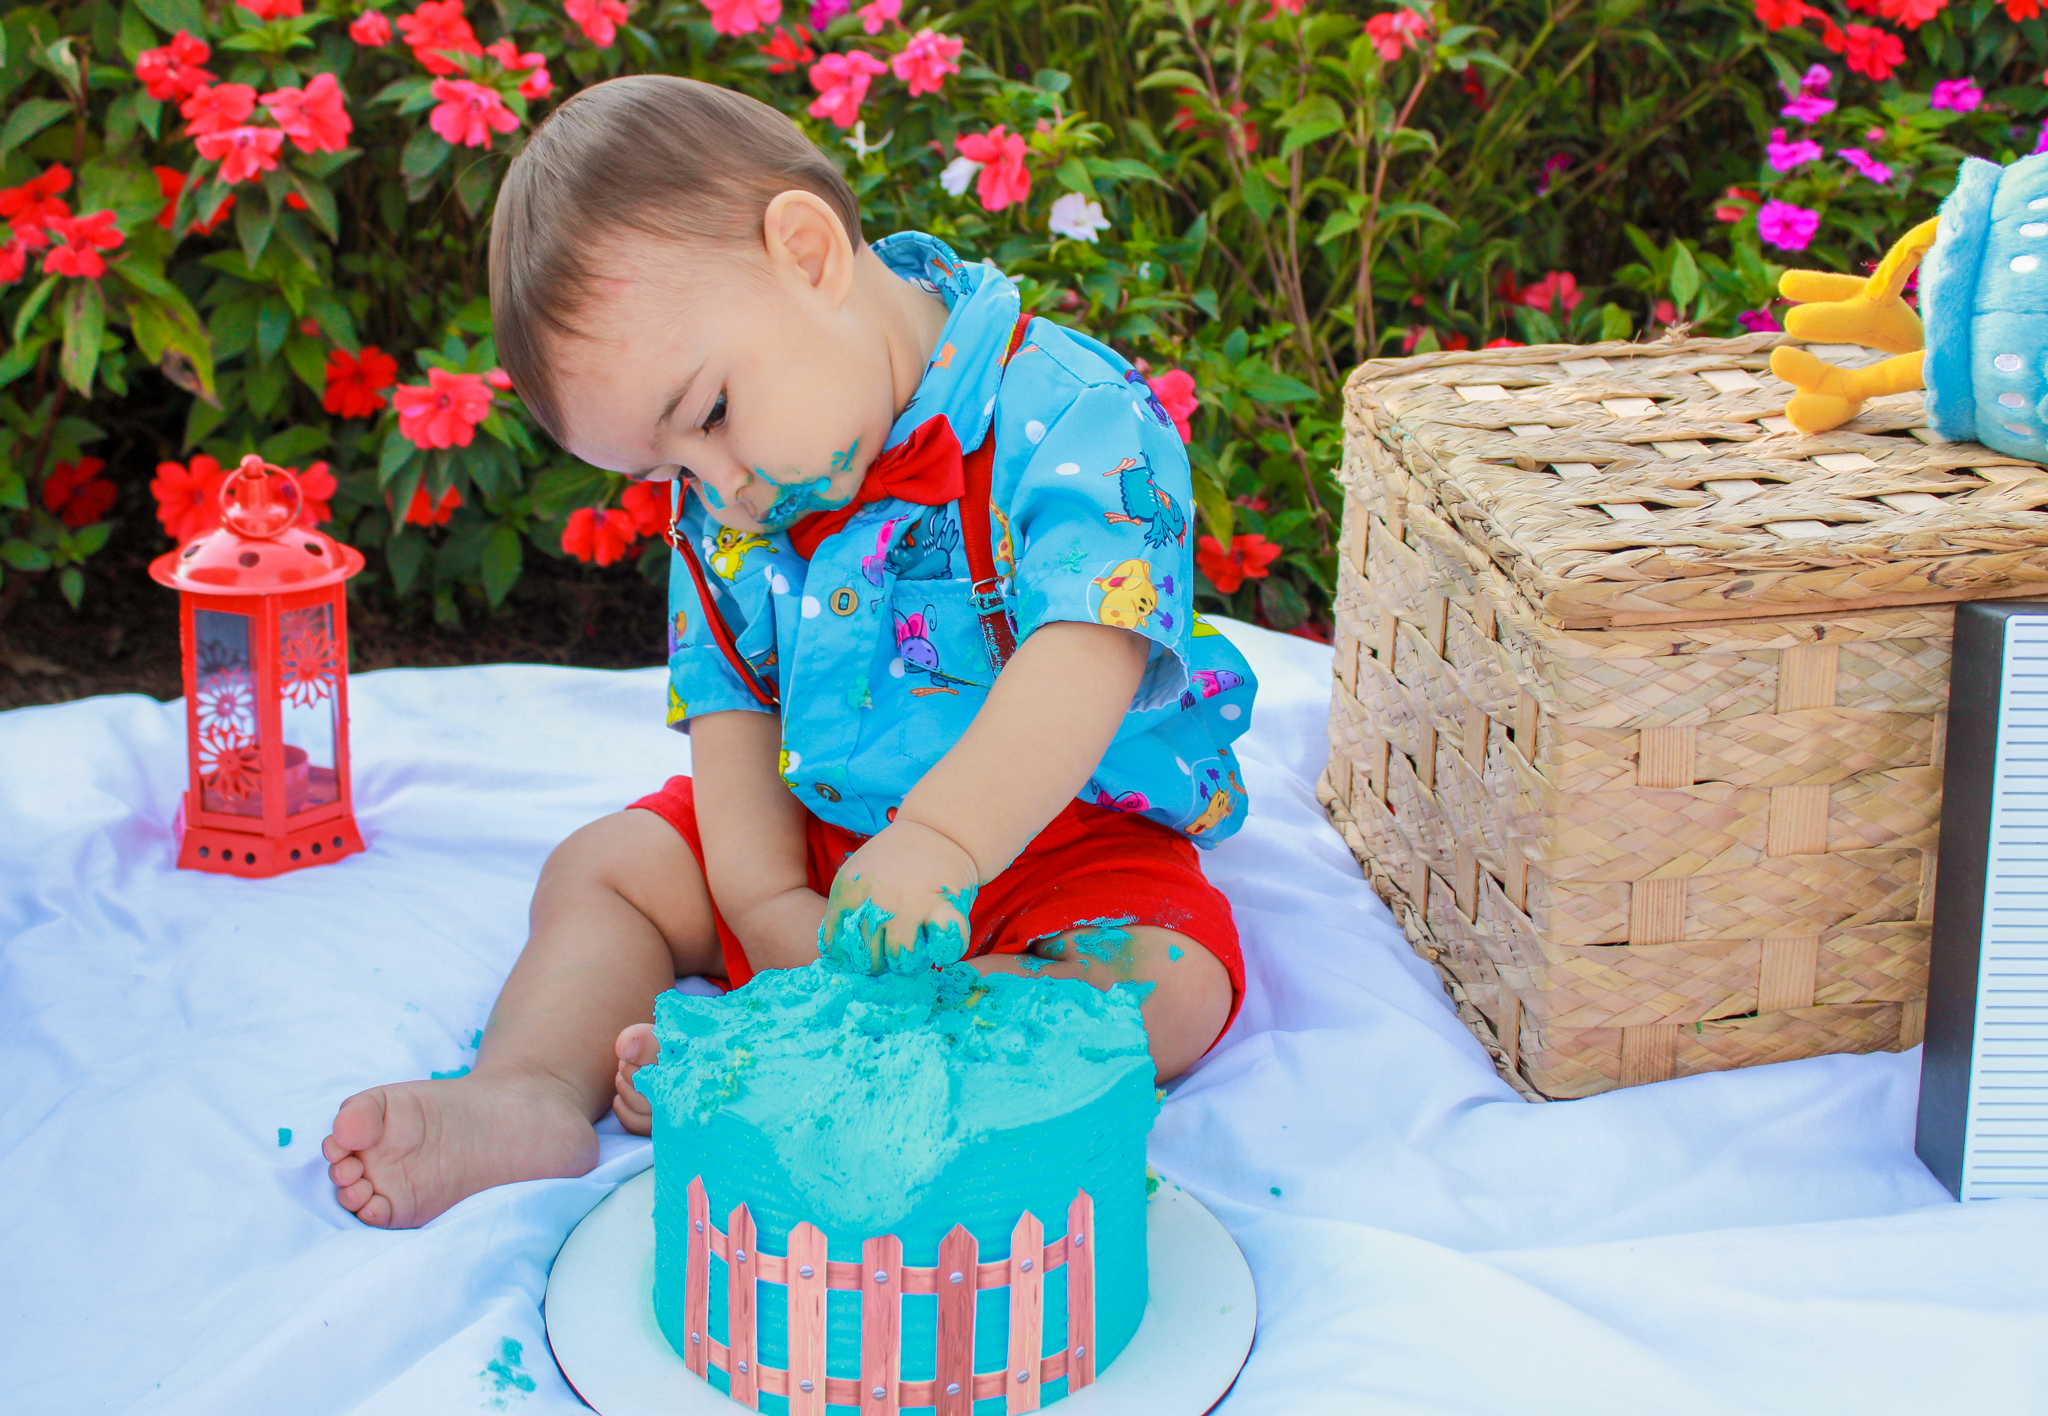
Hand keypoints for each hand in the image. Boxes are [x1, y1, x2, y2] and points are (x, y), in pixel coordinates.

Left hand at [817, 819, 979, 974]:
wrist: (938, 830)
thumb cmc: (893, 862)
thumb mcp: (855, 877)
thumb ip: (842, 912)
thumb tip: (836, 959)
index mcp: (848, 892)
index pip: (839, 950)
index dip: (853, 958)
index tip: (867, 950)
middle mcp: (877, 900)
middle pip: (870, 962)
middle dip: (882, 963)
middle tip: (893, 948)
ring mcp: (911, 904)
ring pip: (904, 962)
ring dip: (912, 961)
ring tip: (917, 944)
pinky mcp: (944, 907)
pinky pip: (945, 949)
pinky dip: (947, 952)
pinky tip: (941, 942)